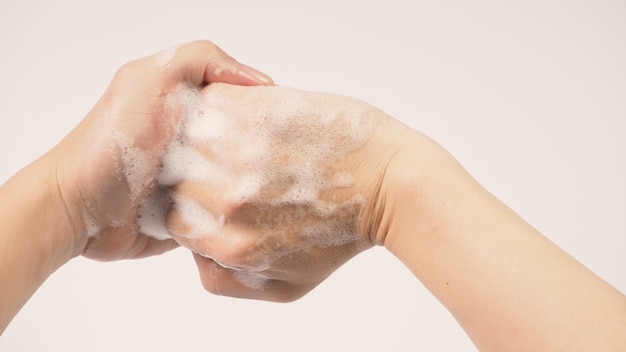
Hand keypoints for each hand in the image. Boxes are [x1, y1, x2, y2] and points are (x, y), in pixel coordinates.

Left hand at [54, 41, 272, 260]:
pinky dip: (238, 214)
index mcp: (192, 106)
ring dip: (252, 187)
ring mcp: (196, 179)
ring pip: (243, 180)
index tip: (279, 117)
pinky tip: (248, 214)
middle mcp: (197, 141)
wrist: (77, 209)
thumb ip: (199, 59)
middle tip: (275, 159)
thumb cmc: (108, 144)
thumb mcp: (148, 80)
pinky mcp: (195, 213)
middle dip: (265, 150)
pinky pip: (229, 213)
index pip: (245, 100)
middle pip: (250, 142)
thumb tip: (257, 80)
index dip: (264, 105)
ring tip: (266, 191)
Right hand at [161, 83, 409, 300]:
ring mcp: (238, 153)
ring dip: (205, 131)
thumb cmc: (344, 232)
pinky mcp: (258, 113)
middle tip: (231, 160)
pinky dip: (224, 101)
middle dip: (196, 168)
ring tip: (242, 134)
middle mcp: (226, 201)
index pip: (174, 219)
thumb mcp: (285, 285)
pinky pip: (213, 99)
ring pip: (187, 134)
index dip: (194, 202)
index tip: (219, 190)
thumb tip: (197, 251)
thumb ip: (226, 278)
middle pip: (176, 177)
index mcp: (227, 245)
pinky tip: (253, 112)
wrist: (389, 185)